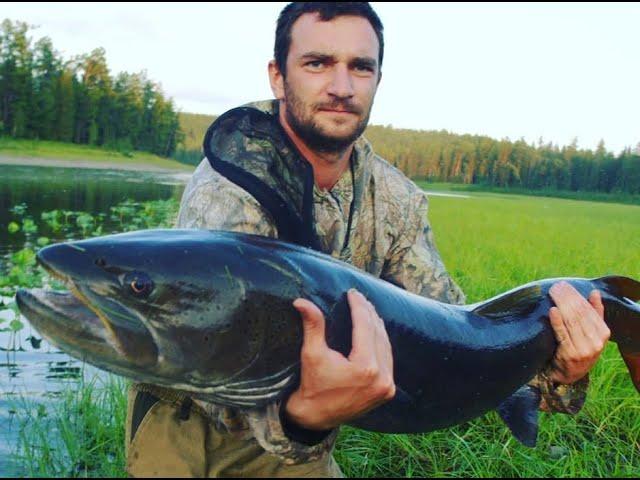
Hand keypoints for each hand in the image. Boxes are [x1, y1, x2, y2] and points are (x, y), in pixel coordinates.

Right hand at [284, 289, 395, 430]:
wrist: (316, 418)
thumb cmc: (312, 385)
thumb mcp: (312, 354)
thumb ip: (313, 326)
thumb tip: (301, 301)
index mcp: (365, 367)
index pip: (365, 326)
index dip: (358, 306)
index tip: (352, 292)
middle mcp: (382, 377)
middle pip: (377, 334)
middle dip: (368, 313)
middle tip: (359, 297)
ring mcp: (387, 385)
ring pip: (385, 345)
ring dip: (376, 326)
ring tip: (366, 309)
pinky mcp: (387, 391)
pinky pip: (387, 359)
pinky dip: (380, 343)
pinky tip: (374, 331)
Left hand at [547, 281, 609, 383]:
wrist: (568, 374)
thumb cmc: (579, 348)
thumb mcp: (591, 333)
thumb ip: (595, 313)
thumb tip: (595, 293)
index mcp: (603, 334)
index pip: (589, 310)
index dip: (576, 296)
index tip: (565, 285)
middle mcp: (596, 342)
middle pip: (580, 314)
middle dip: (567, 298)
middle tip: (556, 286)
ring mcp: (584, 349)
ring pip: (572, 322)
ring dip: (561, 305)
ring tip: (553, 293)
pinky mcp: (570, 355)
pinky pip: (562, 335)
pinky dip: (557, 321)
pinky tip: (552, 310)